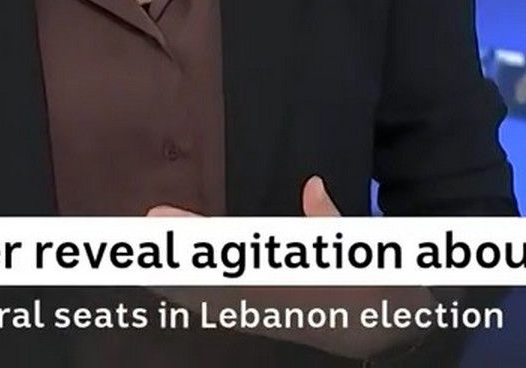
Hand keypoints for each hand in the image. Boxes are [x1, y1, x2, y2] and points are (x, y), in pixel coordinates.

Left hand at [144, 177, 427, 359]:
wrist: (390, 339)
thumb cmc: (378, 286)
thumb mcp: (361, 248)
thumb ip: (330, 218)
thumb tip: (312, 185)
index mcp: (286, 278)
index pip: (224, 253)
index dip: (189, 235)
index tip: (158, 218)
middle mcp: (269, 302)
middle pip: (204, 278)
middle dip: (169, 255)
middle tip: (135, 232)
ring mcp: (265, 318)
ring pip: (207, 300)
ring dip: (173, 279)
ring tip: (139, 259)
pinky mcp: (266, 325)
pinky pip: (218, 313)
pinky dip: (191, 299)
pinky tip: (173, 291)